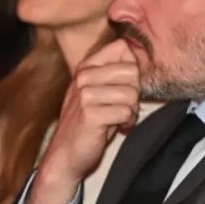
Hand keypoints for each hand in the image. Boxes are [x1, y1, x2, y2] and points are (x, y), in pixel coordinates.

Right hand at [25, 39, 139, 203]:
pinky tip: (116, 128)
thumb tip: (139, 57)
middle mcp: (84, 77)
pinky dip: (127, 123)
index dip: (133, 68)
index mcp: (86, 68)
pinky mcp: (91, 114)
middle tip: (123, 107)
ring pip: (131, 94)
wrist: (66, 155)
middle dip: (134, 93)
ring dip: (131, 111)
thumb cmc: (88, 124)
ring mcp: (85, 94)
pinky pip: (126, 112)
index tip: (126, 85)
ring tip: (118, 119)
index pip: (122, 48)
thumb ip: (115, 75)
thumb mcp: (98, 93)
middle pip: (131, 71)